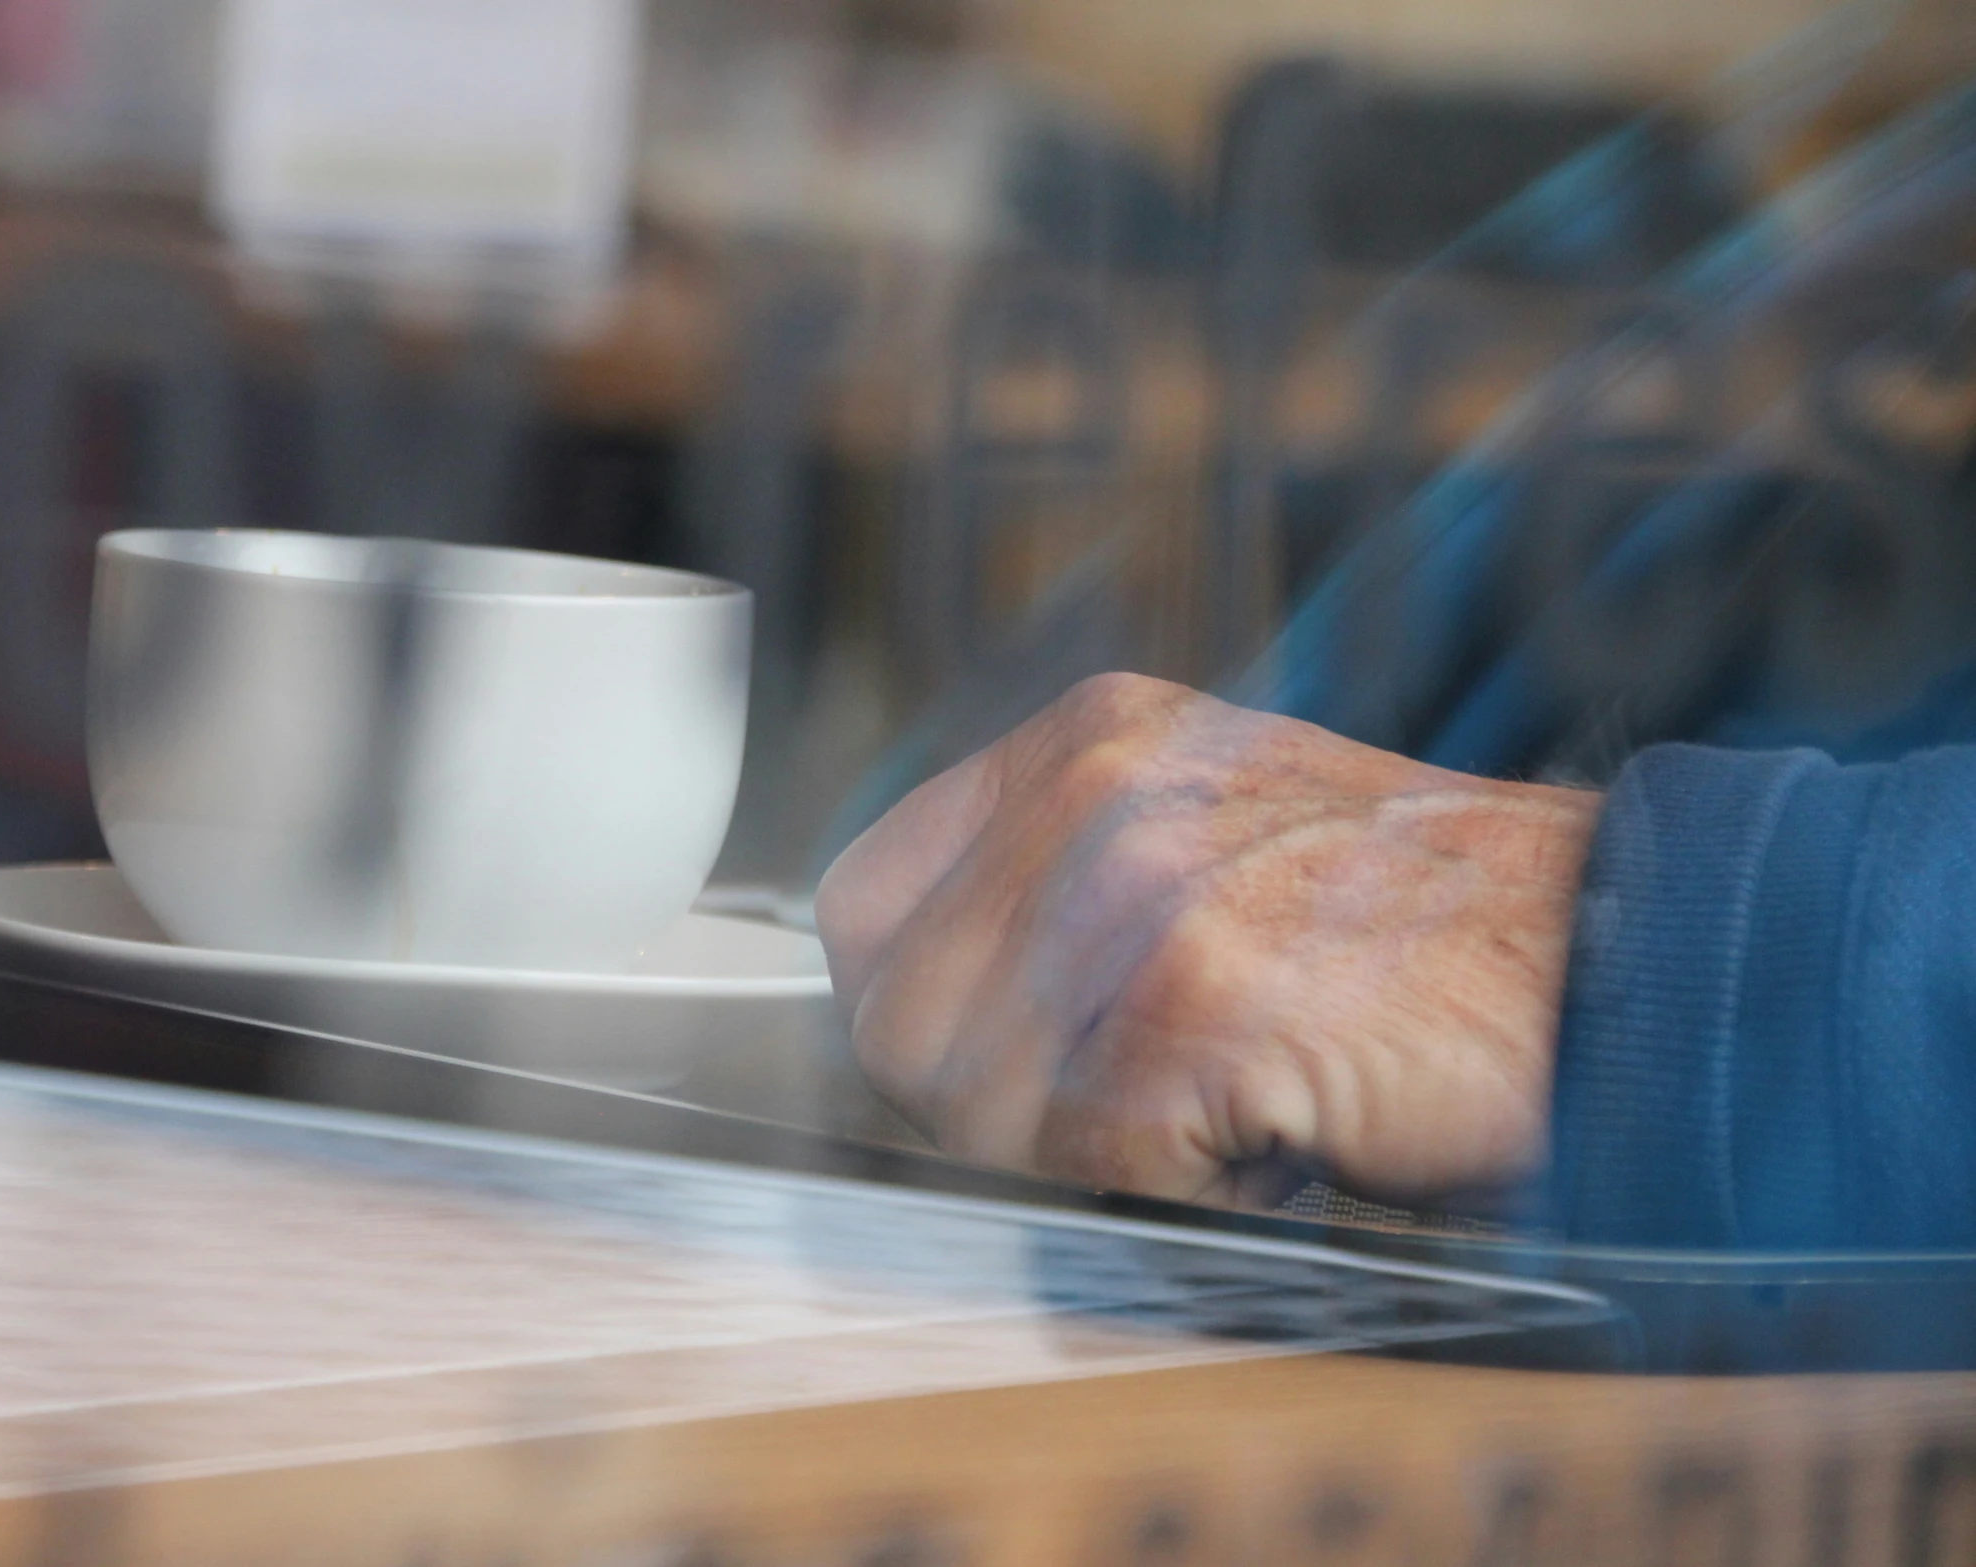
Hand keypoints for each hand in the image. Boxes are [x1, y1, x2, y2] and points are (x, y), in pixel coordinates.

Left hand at [816, 675, 1603, 1211]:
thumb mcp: (1207, 835)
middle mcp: (1092, 792)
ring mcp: (1137, 891)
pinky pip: (1087, 1164)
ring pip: (976, 1111)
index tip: (994, 1061)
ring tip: (1226, 1105)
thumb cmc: (1415, 926)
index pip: (862, 904)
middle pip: (899, 1025)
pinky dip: (1180, 1190)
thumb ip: (1055, 888)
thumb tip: (922, 1006)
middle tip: (1144, 1101)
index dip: (914, 1012)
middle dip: (998, 1108)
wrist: (1610, 955)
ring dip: (1094, 1154)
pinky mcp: (1194, 1006)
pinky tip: (1272, 1140)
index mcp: (1081, 740)